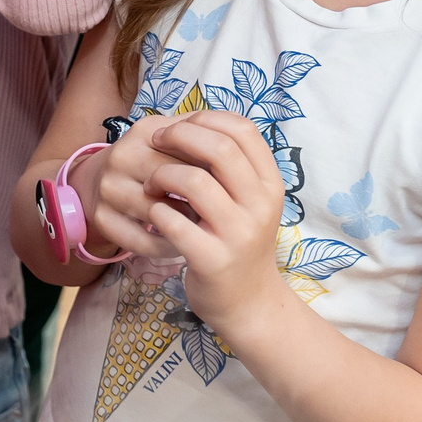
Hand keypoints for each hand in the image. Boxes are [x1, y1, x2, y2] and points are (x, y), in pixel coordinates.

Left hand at [95, 111, 287, 332]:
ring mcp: (239, 234)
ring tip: (151, 186)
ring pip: (193, 181)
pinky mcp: (212, 259)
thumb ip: (228, 165)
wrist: (247, 301)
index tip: (177, 128)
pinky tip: (154, 216)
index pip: (243, 129)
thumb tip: (190, 122)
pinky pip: (172, 221)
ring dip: (161, 176)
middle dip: (178, 138)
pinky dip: (155, 212)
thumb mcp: (247, 200)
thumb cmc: (237, 240)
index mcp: (270, 184)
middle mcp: (261, 205)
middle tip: (154, 146)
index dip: (204, 119)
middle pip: (219, 148)